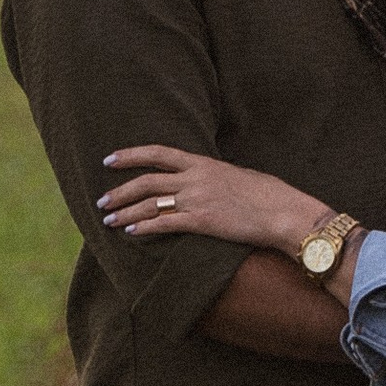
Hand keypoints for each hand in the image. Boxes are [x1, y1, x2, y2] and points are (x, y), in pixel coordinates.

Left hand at [99, 145, 328, 253]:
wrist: (284, 212)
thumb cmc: (270, 195)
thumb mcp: (239, 176)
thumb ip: (217, 176)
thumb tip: (208, 179)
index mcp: (204, 163)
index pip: (158, 153)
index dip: (130, 155)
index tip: (109, 160)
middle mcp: (196, 178)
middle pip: (146, 181)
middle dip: (120, 191)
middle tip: (102, 200)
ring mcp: (197, 199)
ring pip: (150, 203)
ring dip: (125, 212)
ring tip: (109, 220)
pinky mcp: (202, 222)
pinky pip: (165, 223)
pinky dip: (145, 227)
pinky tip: (132, 231)